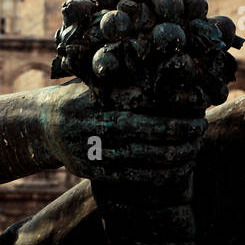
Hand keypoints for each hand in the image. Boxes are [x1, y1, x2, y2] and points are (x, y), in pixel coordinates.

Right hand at [49, 84, 207, 182]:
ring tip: (194, 149)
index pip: (135, 102)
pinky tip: (177, 171)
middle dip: (173, 131)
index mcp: (94, 99)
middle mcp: (90, 124)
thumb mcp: (95, 82)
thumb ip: (122, 79)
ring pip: (136, 157)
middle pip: (138, 130)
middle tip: (200, 128)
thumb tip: (167, 67)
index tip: (194, 106)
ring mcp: (90, 149)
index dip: (166, 107)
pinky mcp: (91, 170)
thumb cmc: (81, 97)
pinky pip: (128, 177)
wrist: (43, 126)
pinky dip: (155, 176)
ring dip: (170, 156)